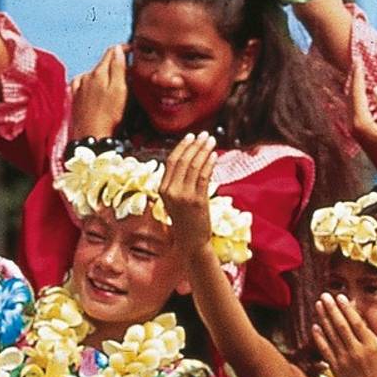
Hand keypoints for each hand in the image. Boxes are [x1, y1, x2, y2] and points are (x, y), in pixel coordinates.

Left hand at [69, 44, 127, 138]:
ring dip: (104, 72)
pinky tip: (95, 86)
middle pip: (103, 62)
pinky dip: (91, 80)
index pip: (112, 52)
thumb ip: (118, 68)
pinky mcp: (75, 96)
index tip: (133, 49)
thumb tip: (118, 49)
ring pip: (94, 72)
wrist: (90, 134)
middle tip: (129, 67)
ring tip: (115, 80)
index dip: (124, 49)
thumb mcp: (120, 90)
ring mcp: (79, 86)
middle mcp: (87, 76)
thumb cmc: (108, 114)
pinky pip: (83, 82)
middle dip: (115, 62)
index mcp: (99, 72)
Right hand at [158, 133, 218, 255]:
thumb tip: (190, 160)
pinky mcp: (197, 201)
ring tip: (212, 141)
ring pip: (194, 167)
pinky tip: (214, 155)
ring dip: (204, 151)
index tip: (192, 136)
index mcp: (162, 189)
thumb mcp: (175, 199)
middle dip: (195, 145)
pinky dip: (209, 164)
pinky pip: (204, 177)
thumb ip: (178, 182)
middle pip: (183, 161)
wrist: (191, 241)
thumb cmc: (185, 219)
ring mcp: (184, 196)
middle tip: (205, 135)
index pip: (171, 161)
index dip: (182, 147)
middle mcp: (171, 191)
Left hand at [312, 293, 376, 376]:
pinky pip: (325, 349)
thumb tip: (356, 315)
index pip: (356, 322)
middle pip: (341, 326)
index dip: (347, 309)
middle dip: (332, 309)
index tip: (340, 297)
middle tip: (325, 296)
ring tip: (319, 305)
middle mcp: (356, 351)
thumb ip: (368, 332)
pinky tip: (315, 326)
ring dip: (324, 318)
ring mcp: (344, 360)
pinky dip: (319, 337)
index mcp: (370, 345)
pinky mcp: (335, 367)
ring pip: (331, 335)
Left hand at [349, 59, 376, 174]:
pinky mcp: (357, 130)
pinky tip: (362, 91)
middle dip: (353, 78)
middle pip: (350, 95)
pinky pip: (353, 107)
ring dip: (354, 86)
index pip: (357, 93)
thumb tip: (376, 89)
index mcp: (361, 121)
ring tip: (358, 72)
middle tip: (356, 62)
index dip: (357, 76)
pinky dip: (356, 95)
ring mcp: (353, 128)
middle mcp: (353, 124)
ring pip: (350, 101)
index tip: (358, 62)